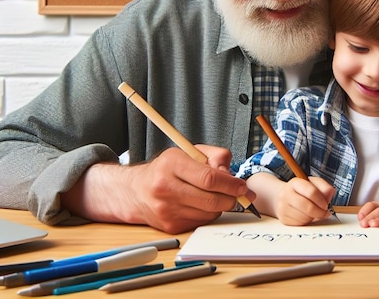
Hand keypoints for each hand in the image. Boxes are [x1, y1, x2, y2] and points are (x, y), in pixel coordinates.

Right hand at [62, 145, 253, 232]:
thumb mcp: (190, 151)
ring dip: (220, 206)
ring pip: (208, 213)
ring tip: (215, 195)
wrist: (136, 190)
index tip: (243, 187)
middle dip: (231, 198)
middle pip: (211, 199)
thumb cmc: (168, 168)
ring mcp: (166, 210)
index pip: (209, 178)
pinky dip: (208, 215)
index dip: (231, 184)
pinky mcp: (169, 226)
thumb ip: (216, 157)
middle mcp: (165, 187)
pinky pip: (200, 222)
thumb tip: (231, 175)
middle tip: (239, 194)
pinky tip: (201, 204)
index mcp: (172, 164)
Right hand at [274, 176, 334, 224]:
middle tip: (325, 213)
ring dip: (313, 217)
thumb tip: (331, 192)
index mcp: (295, 183)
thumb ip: (324, 186)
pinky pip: (300, 224)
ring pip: (304, 217)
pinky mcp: (284, 219)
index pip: (311, 192)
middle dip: (319, 212)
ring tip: (314, 213)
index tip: (326, 205)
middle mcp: (286, 194)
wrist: (284, 196)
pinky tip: (307, 217)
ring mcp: (283, 207)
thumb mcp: (313, 183)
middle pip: (307, 207)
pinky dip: (307, 222)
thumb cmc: (302, 191)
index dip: (321, 200)